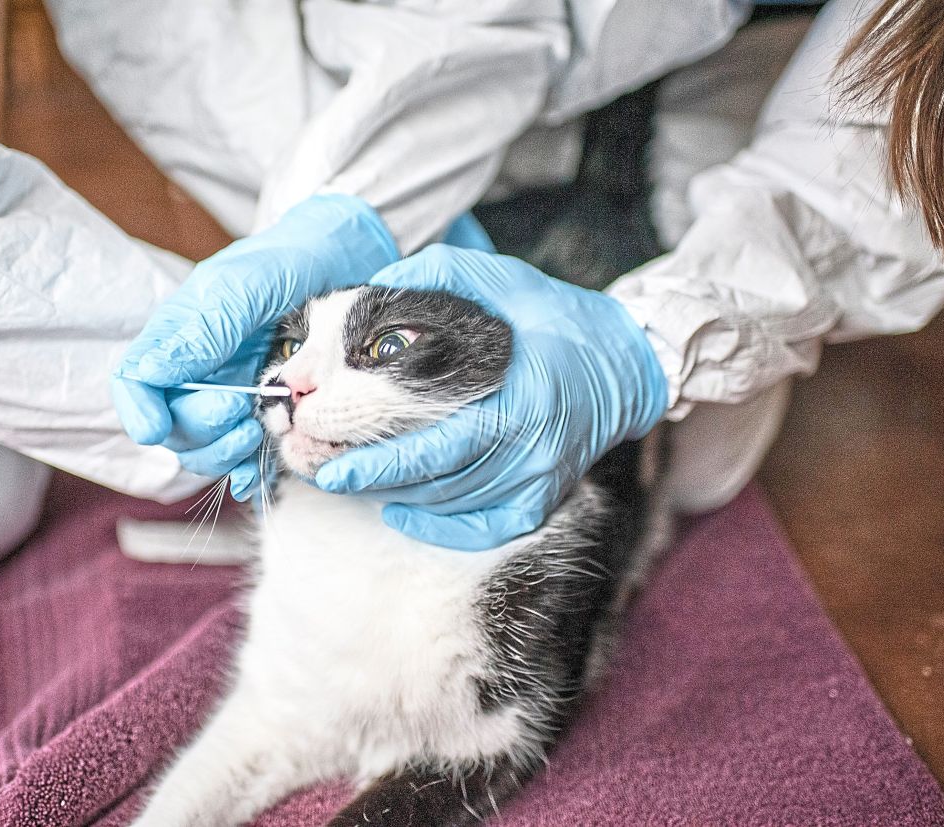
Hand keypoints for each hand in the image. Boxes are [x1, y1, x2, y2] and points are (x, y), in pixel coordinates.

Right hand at [112, 194, 397, 497]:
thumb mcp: (249, 284)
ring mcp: (231, 390)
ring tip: (261, 427)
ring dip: (225, 449)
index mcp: (180, 333)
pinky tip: (262, 467)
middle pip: (172, 423)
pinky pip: (245, 452)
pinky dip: (249, 466)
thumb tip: (151, 373)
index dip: (138, 410)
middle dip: (200, 426)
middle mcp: (198, 367)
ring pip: (205, 445)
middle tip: (241, 407)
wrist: (346, 259)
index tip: (155, 429)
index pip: (136, 381)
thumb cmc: (293, 258)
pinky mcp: (265, 410)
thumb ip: (205, 327)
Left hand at [314, 245, 668, 549]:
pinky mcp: (539, 501)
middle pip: (435, 481)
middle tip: (321, 471)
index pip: (436, 443)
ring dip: (395, 495)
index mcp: (519, 394)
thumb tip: (370, 294)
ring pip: (449, 504)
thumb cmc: (551, 317)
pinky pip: (480, 529)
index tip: (331, 462)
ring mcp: (537, 481)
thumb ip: (433, 278)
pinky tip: (401, 508)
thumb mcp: (496, 279)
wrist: (622, 363)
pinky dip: (437, 525)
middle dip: (371, 480)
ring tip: (351, 477)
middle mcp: (530, 447)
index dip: (379, 461)